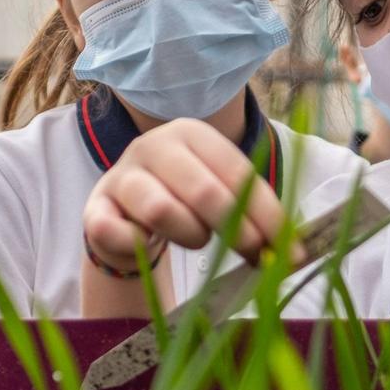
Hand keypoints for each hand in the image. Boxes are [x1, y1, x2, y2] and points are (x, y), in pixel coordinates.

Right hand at [81, 119, 292, 271]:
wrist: (124, 213)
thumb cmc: (184, 201)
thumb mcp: (219, 193)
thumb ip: (252, 210)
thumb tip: (293, 250)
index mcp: (192, 133)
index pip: (239, 172)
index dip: (269, 214)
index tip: (291, 250)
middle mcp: (154, 146)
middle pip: (204, 191)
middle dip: (238, 230)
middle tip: (255, 257)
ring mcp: (121, 175)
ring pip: (161, 211)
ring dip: (190, 236)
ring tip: (196, 239)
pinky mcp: (95, 207)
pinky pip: (120, 234)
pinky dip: (141, 248)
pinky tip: (149, 246)